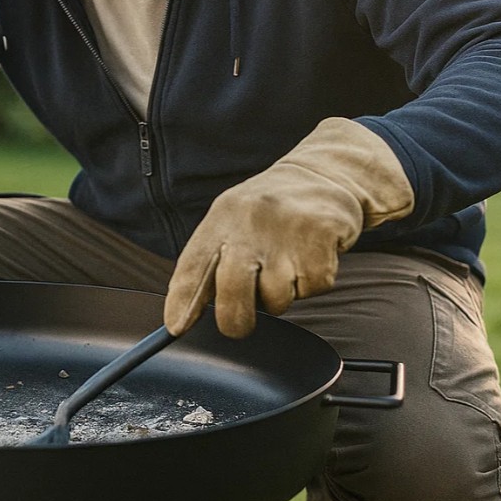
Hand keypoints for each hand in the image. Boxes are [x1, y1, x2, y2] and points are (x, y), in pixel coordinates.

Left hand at [164, 118, 413, 337]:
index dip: (183, 300)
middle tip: (239, 325)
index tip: (176, 327)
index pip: (194, 264)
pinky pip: (312, 289)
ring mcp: (287, 231)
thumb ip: (210, 261)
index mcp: (223, 218)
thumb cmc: (269, 211)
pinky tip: (310, 256)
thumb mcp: (231, 220)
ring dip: (281, 296)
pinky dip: (312, 283)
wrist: (323, 174)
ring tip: (286, 265)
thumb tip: (184, 314)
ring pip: (277, 299)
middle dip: (234, 321)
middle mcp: (251, 222)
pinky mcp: (321, 237)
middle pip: (233, 291)